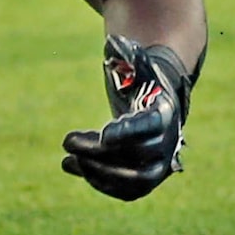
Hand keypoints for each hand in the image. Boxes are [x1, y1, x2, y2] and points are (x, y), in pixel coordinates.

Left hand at [62, 35, 193, 200]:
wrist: (156, 95)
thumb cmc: (139, 73)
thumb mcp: (134, 59)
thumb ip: (125, 54)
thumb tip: (113, 43)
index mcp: (164, 111)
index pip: (150, 127)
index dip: (128, 133)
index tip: (103, 135)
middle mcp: (168, 142)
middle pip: (139, 158)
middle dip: (100, 154)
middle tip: (67, 141)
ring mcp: (160, 163)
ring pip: (135, 182)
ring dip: (98, 173)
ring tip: (68, 159)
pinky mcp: (146, 176)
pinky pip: (128, 191)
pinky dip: (99, 183)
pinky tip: (71, 166)